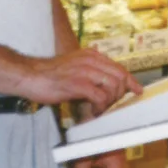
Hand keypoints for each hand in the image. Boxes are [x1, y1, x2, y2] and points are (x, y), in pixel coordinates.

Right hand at [19, 49, 141, 113]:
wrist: (29, 76)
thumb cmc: (50, 75)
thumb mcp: (75, 66)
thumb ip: (91, 70)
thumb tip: (106, 83)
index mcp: (92, 55)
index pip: (119, 67)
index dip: (130, 81)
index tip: (137, 90)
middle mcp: (91, 60)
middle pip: (120, 77)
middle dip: (120, 94)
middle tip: (111, 105)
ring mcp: (84, 71)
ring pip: (113, 86)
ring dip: (110, 102)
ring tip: (100, 109)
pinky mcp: (77, 84)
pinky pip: (99, 97)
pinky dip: (100, 107)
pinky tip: (93, 112)